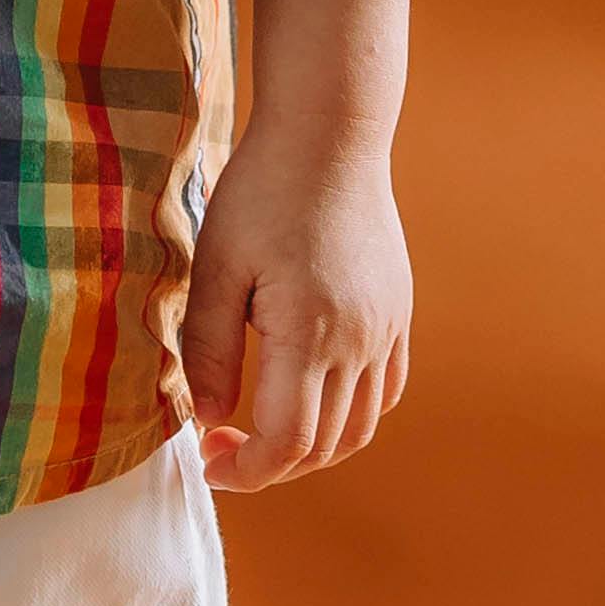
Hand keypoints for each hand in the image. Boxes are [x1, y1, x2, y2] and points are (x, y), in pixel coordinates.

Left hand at [176, 127, 413, 492]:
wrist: (331, 135)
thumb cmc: (262, 193)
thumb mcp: (216, 267)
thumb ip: (208, 350)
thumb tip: (207, 419)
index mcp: (310, 334)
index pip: (289, 443)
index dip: (246, 470)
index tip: (208, 457)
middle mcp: (359, 342)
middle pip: (326, 447)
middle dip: (271, 466)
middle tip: (222, 445)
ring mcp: (386, 329)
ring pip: (362, 427)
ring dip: (313, 448)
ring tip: (263, 429)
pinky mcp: (397, 313)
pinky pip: (386, 389)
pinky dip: (352, 414)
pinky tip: (310, 396)